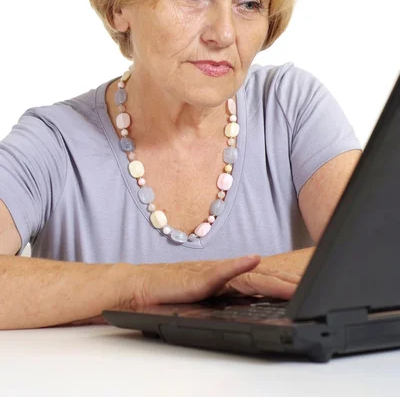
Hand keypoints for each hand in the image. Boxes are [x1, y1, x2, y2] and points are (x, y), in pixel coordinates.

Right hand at [62, 256, 299, 325]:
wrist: (132, 288)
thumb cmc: (163, 298)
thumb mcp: (200, 306)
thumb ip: (221, 306)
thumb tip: (245, 314)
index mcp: (223, 281)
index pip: (259, 282)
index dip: (283, 284)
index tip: (307, 288)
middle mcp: (219, 273)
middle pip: (259, 277)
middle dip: (288, 282)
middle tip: (315, 284)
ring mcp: (207, 273)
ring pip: (245, 274)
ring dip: (272, 278)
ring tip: (296, 283)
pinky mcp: (192, 277)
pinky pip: (217, 272)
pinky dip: (236, 266)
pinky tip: (253, 261)